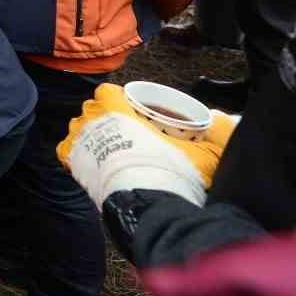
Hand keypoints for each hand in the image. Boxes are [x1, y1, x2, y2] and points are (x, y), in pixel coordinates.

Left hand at [57, 83, 235, 195]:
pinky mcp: (72, 162)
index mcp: (116, 108)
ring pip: (77, 128)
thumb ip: (219, 132)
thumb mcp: (203, 150)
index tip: (131, 111)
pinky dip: (75, 153)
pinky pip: (66, 150)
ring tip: (108, 146)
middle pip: (92, 108)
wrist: (149, 204)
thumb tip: (229, 119)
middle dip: (105, 116)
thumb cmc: (173, 171)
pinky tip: (89, 160)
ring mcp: (78, 140)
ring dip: (90, 133)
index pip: (107, 91)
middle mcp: (91, 119)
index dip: (118, 99)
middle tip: (124, 132)